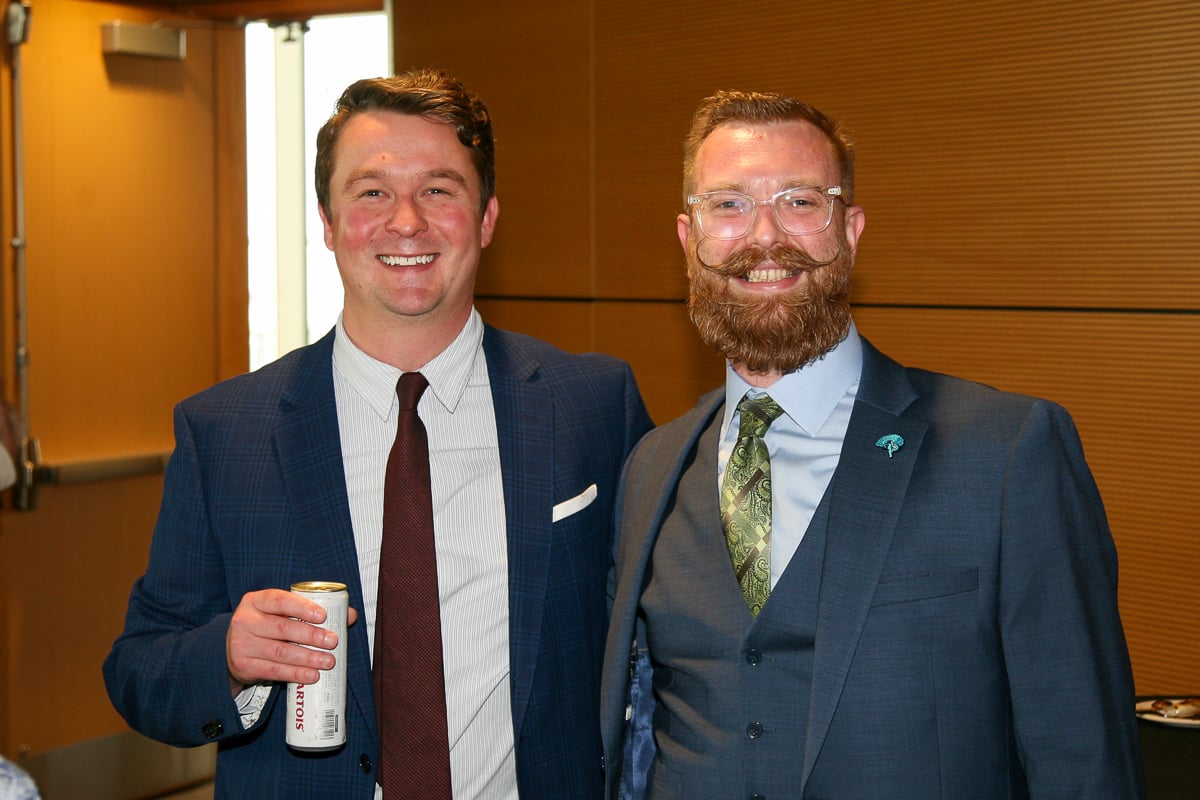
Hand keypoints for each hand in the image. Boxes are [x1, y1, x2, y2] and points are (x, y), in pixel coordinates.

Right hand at [226, 588, 358, 695]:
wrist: (232, 649)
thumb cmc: (265, 626)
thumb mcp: (280, 613)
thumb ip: (310, 611)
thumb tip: (349, 615)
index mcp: (255, 601)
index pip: (279, 600)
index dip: (302, 607)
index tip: (323, 616)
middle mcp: (245, 621)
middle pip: (282, 628)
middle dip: (311, 635)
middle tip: (333, 641)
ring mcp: (241, 645)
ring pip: (280, 652)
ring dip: (307, 658)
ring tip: (328, 661)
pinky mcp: (244, 666)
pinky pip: (274, 671)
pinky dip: (295, 674)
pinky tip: (312, 675)